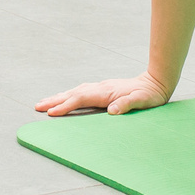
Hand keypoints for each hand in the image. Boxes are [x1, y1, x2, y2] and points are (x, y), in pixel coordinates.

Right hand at [34, 73, 170, 117]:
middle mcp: (100, 88)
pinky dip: (69, 95)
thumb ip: (127, 104)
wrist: (157, 82)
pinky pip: (81, 92)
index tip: (51, 113)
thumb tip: (112, 110)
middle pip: (72, 94)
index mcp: (106, 92)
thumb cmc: (150, 95)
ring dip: (59, 97)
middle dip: (54, 101)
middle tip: (37, 107)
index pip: (81, 99)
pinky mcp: (103, 89)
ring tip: (44, 103)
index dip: (65, 106)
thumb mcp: (142, 101)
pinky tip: (66, 98)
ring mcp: (101, 87)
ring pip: (75, 92)